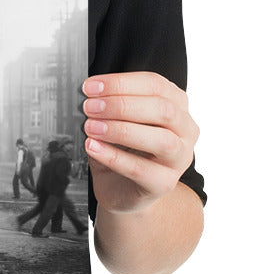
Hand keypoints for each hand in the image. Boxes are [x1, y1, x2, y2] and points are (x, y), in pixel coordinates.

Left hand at [82, 72, 198, 214]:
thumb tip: (88, 96)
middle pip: (163, 109)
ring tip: (91, 127)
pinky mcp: (164, 183)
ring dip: (121, 130)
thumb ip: (109, 106)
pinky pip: (141, 169)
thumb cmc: (123, 149)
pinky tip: (93, 147)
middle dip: (121, 105)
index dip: (121, 83)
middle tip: (90, 107)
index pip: (155, 85)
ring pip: (161, 140)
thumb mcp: (117, 121)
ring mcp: (179, 158)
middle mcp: (185, 130)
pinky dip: (113, 156)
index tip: (91, 87)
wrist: (122, 190)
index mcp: (177, 105)